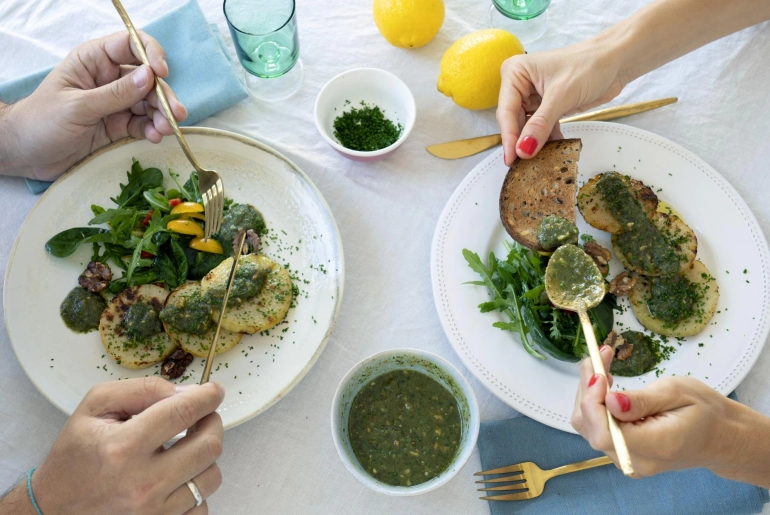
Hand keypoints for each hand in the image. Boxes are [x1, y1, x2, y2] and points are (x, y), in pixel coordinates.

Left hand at [0, 30, 186, 180]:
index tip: (161, 72)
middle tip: (175, 114)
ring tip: (166, 130)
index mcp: (93, 61)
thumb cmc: (41, 122)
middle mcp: (108, 78)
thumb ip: (115, 94)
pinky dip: (152, 130)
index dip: (150, 54)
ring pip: (149, 103)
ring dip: (162, 115)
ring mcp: (115, 103)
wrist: (25, 154)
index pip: (130, 45)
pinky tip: (155, 137)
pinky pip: (143, 124)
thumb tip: (149, 77)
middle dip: (162, 95)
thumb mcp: (78, 107)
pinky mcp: (118, 127)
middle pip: (147, 78)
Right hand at [31, 378, 223, 513]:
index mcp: (123, 448)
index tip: (213, 391)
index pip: (183, 413)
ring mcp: (153, 511)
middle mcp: (142, 483)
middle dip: (213, 423)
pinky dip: (196, 488)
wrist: (54, 510)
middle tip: (204, 416)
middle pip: (208, 446)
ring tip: (189, 446)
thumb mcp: (95, 407)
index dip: (207, 397)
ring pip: (211, 477)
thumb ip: (142, 390)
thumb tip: (185, 392)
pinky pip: (201, 506)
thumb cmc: (74, 457)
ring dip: (206, 456)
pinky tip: (179, 476)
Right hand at [496, 38, 624, 165]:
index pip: (506, 111)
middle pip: (514, 121)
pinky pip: (541, 128)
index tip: (512, 159)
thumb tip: (522, 151)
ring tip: (537, 164)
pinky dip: (547, 139)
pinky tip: (553, 153)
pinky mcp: (547, 106)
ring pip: (527, 127)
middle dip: (520, 142)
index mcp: (515, 73)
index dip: (509, 136)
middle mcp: (520, 84)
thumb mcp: (562, 96)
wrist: (617, 60)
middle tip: (521, 167)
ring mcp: (533, 96)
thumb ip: (540, 125)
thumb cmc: (589, 65)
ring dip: (534, 143)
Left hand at [571, 345, 752, 479]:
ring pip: (589, 427)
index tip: (598, 373)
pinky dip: (595, 404)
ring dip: (589, 393)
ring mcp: (628, 460)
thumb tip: (610, 401)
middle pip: (592, 429)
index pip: (605, 433)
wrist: (720, 437)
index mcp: (655, 446)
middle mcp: (637, 460)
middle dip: (588, 390)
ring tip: (602, 365)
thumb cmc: (704, 411)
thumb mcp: (677, 393)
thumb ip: (641, 401)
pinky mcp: (623, 453)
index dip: (592, 403)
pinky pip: (597, 429)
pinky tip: (605, 385)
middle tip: (600, 357)